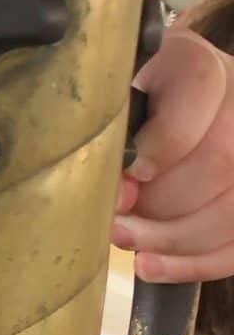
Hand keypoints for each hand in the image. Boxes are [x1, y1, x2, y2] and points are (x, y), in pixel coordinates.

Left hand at [113, 26, 233, 280]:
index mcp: (200, 68)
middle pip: (221, 160)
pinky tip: (153, 266)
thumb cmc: (130, 115)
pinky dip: (193, 263)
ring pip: (231, 208)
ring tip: (129, 241)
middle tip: (117, 221)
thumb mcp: (113, 103)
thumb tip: (121, 195)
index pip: (198, 93)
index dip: (163, 143)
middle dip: (160, 204)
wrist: (167, 118)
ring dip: (172, 239)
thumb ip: (116, 133)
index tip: (130, 172)